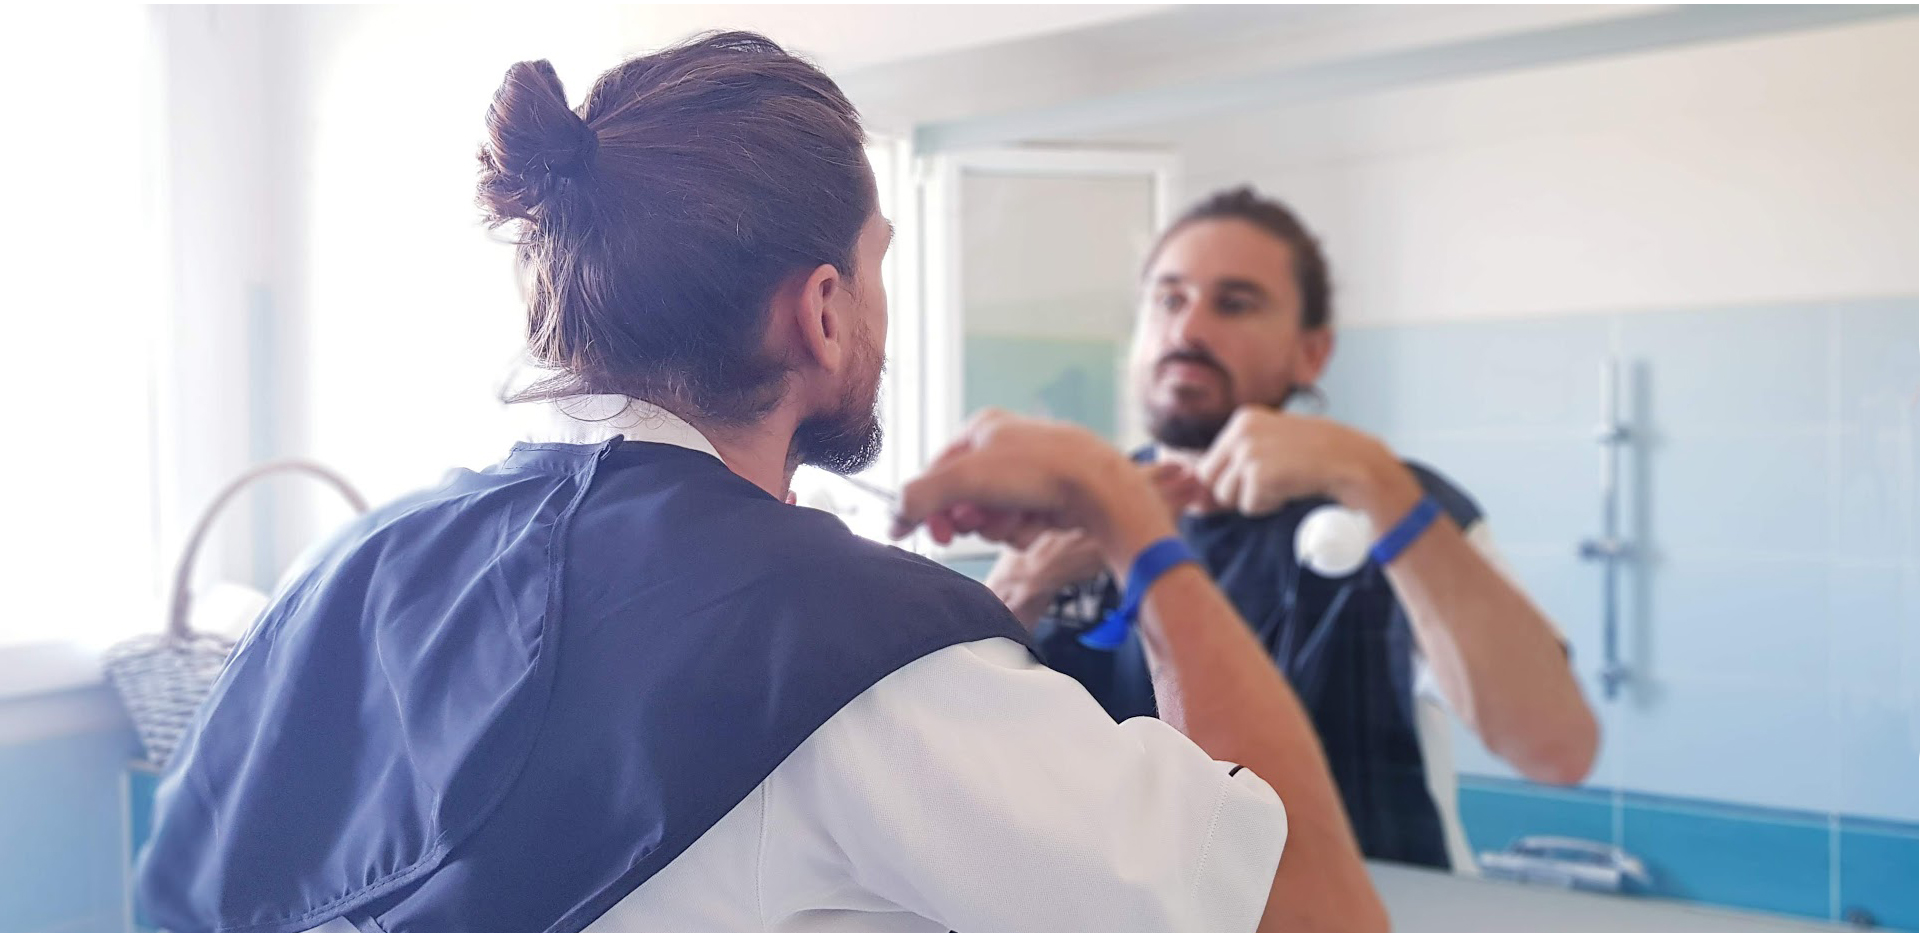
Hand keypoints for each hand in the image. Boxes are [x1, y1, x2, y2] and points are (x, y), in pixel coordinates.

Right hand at [893, 410, 1175, 570]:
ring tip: (1014, 517)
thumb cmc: (1035, 470)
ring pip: (989, 515)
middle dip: (965, 516)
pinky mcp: (1047, 498)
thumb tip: (894, 517)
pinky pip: (1016, 524)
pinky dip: (1021, 530)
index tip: (910, 532)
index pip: (935, 469)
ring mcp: (1028, 473)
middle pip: (961, 496)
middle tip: (967, 529)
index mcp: (982, 428)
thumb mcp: (964, 479)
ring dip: (995, 525)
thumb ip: (919, 496)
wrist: (1098, 487)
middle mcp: (1004, 447)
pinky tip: (1037, 521)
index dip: (922, 503)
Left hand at [1196, 406, 1413, 518]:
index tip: (1260, 478)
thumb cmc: (1313, 456)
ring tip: (1283, 482)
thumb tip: (1197, 495)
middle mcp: (1241, 431)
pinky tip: (1291, 488)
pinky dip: (1269, 505)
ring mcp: (1248, 451)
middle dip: (1237, 491)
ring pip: (1228, 496)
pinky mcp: (1259, 474)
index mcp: (1242, 420)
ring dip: (1255, 499)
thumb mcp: (1272, 443)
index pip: (1209, 464)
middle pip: (1212, 481)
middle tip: (1271, 483)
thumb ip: (1238, 459)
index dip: (1232, 480)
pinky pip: (1249, 506)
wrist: (1349, 460)